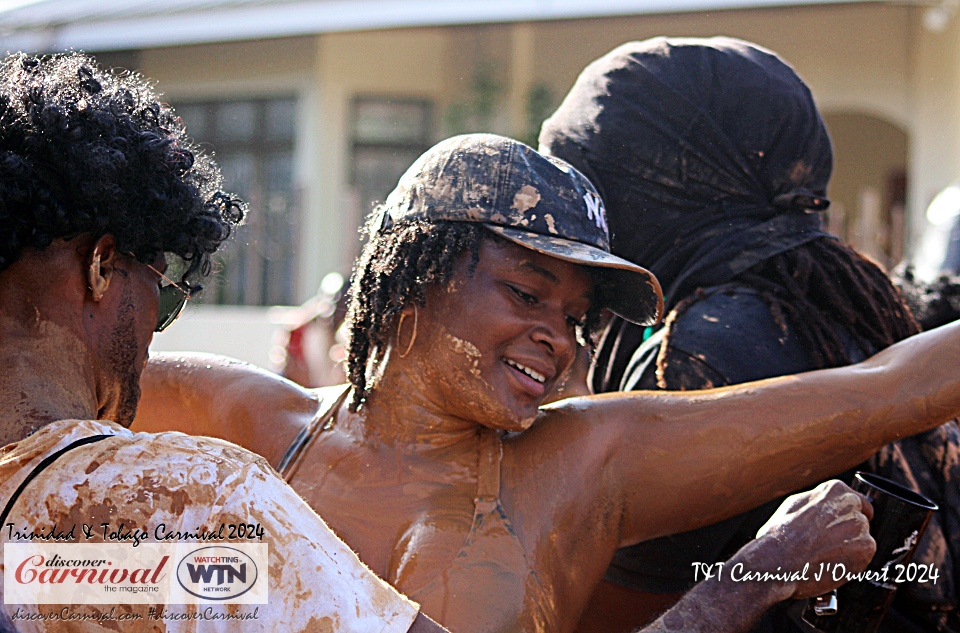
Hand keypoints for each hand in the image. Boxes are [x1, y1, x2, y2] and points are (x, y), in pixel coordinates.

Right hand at [735, 480, 875, 600]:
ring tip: (826, 554)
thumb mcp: (795, 504)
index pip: (857, 502)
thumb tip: (825, 503)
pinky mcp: (866, 548)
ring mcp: (861, 526)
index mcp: (835, 489)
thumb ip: (818, 501)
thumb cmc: (781, 534)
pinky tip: (831, 562)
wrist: (779, 560)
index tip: (838, 527)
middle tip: (828, 543)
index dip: (846, 517)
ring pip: (862, 539)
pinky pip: (864, 556)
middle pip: (860, 520)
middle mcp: (852, 504)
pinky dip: (851, 562)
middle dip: (848, 532)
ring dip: (850, 548)